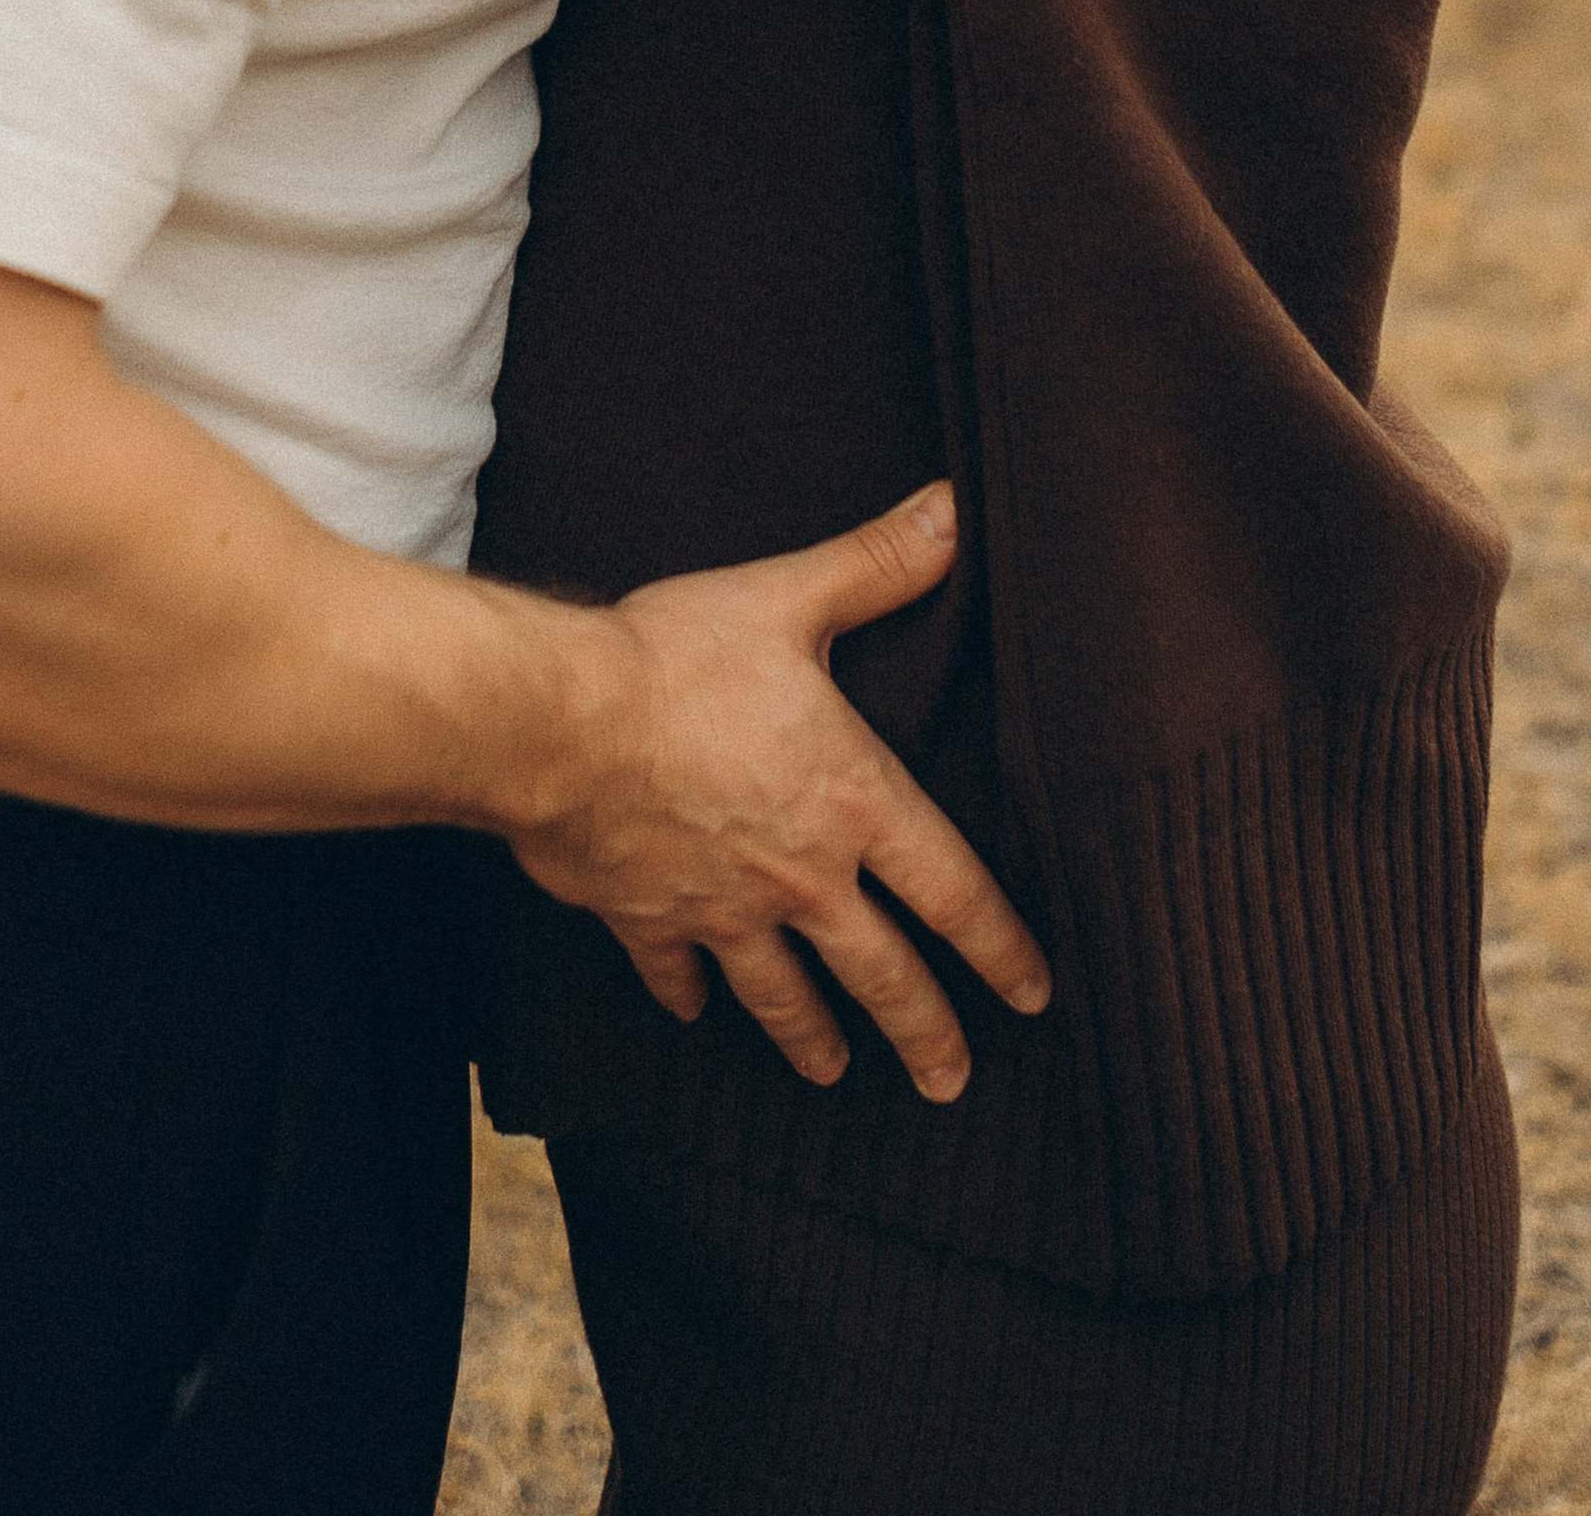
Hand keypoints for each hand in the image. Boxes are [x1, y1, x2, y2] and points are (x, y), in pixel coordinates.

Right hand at [507, 482, 1048, 1104]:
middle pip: (881, 972)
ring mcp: (722, 909)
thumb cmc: (678, 658)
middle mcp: (800, 875)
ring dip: (812, 1035)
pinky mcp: (647, 918)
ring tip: (833, 1073)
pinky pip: (676, 971)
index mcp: (851, 802)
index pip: (952, 891)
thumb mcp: (789, 599)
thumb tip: (957, 508)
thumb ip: (877, 564)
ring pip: (783, 993)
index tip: (1033, 994)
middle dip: (924, 1031)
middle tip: (951, 1082)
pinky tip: (696, 1011)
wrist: (558, 723)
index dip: (1000, 945)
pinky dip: (689, 995)